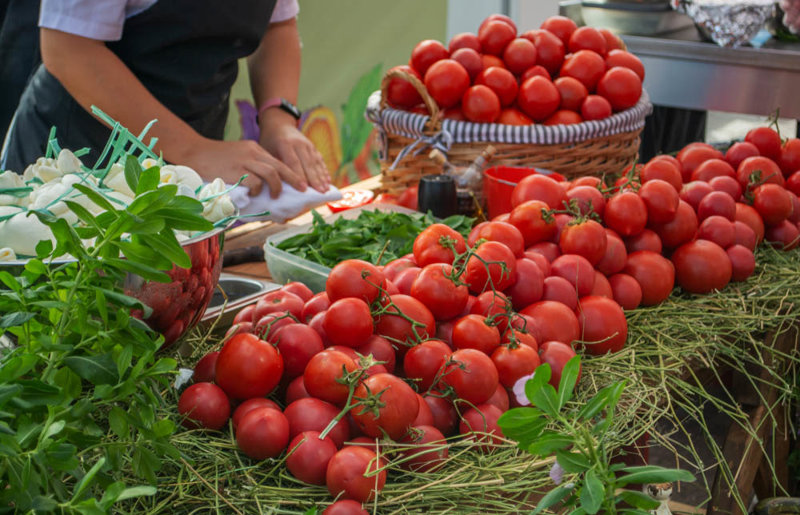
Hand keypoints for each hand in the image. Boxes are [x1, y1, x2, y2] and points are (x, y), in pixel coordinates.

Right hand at [180, 138, 304, 197]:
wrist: (193, 152)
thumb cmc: (214, 159)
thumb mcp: (238, 156)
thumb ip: (251, 165)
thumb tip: (264, 184)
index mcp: (254, 148)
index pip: (277, 161)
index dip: (291, 172)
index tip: (301, 182)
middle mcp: (252, 153)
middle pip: (280, 166)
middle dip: (294, 179)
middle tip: (303, 189)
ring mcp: (244, 161)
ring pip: (270, 173)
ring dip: (277, 186)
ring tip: (276, 196)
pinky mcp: (236, 171)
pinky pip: (254, 182)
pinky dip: (257, 189)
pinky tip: (254, 193)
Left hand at [258, 113, 331, 193]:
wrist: (279, 124)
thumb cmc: (269, 142)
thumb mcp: (267, 151)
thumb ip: (276, 166)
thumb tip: (281, 186)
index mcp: (285, 144)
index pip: (293, 162)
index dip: (299, 176)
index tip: (303, 189)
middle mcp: (299, 143)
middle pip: (308, 163)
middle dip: (314, 179)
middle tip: (320, 193)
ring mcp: (308, 144)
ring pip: (316, 162)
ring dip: (321, 177)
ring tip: (325, 190)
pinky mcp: (313, 147)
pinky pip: (320, 160)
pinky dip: (324, 171)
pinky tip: (328, 181)